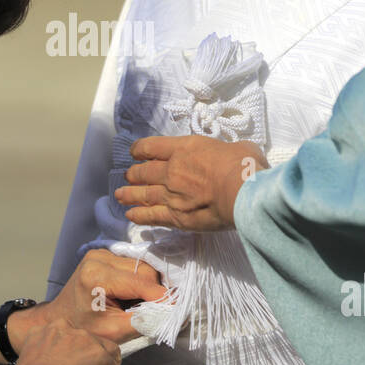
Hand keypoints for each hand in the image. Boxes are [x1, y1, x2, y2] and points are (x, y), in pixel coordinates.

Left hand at [45, 249, 167, 344]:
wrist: (61, 318)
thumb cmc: (85, 329)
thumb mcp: (115, 332)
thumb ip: (144, 321)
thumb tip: (172, 312)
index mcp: (97, 276)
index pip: (141, 282)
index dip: (161, 297)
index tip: (176, 310)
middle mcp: (99, 258)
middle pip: (144, 270)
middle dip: (154, 291)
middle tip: (151, 310)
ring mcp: (101, 253)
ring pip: (142, 265)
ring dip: (147, 285)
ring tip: (137, 303)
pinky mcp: (104, 253)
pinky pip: (133, 263)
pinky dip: (138, 279)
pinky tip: (130, 294)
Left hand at [114, 134, 266, 229]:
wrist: (243, 192)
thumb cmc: (245, 166)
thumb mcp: (241, 147)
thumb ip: (232, 150)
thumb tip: (240, 153)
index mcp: (185, 148)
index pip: (153, 146)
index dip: (140, 149)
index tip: (135, 153)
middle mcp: (172, 170)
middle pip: (144, 172)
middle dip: (134, 174)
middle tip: (128, 175)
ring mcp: (171, 194)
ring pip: (143, 193)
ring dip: (129, 194)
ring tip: (120, 195)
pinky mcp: (176, 217)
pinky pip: (151, 216)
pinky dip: (139, 215)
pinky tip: (130, 216)